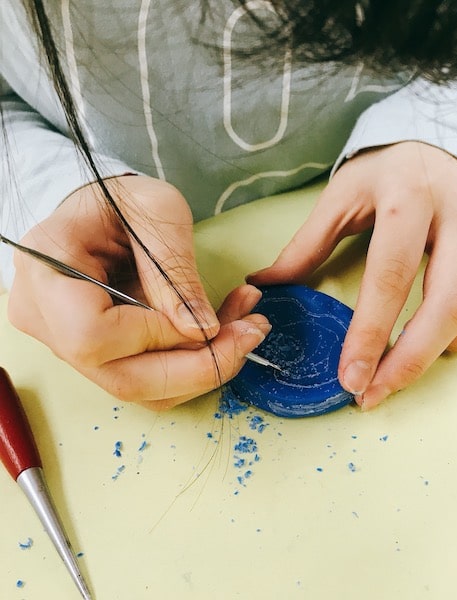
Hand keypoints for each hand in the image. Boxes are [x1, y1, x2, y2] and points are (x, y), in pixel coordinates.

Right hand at [8, 175, 269, 409]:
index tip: (209, 318)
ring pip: (141, 388)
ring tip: (245, 326)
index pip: (94, 335)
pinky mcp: (95, 354)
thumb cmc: (122, 199)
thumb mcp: (157, 214)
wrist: (100, 209)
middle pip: (122, 379)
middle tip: (251, 334)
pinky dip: (191, 363)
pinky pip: (147, 377)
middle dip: (199, 367)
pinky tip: (223, 331)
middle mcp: (46, 319)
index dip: (159, 336)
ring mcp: (66, 343)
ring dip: (204, 367)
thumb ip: (174, 272)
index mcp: (48, 272)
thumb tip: (202, 332)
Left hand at [248, 142, 456, 408]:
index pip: (391, 275)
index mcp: (408, 196)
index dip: (370, 333)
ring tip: (424, 348)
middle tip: (377, 391)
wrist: (434, 144)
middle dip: (412, 359)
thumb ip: (305, 245)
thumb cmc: (383, 177)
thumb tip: (264, 286)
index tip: (351, 379)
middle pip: (448, 300)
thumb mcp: (340, 199)